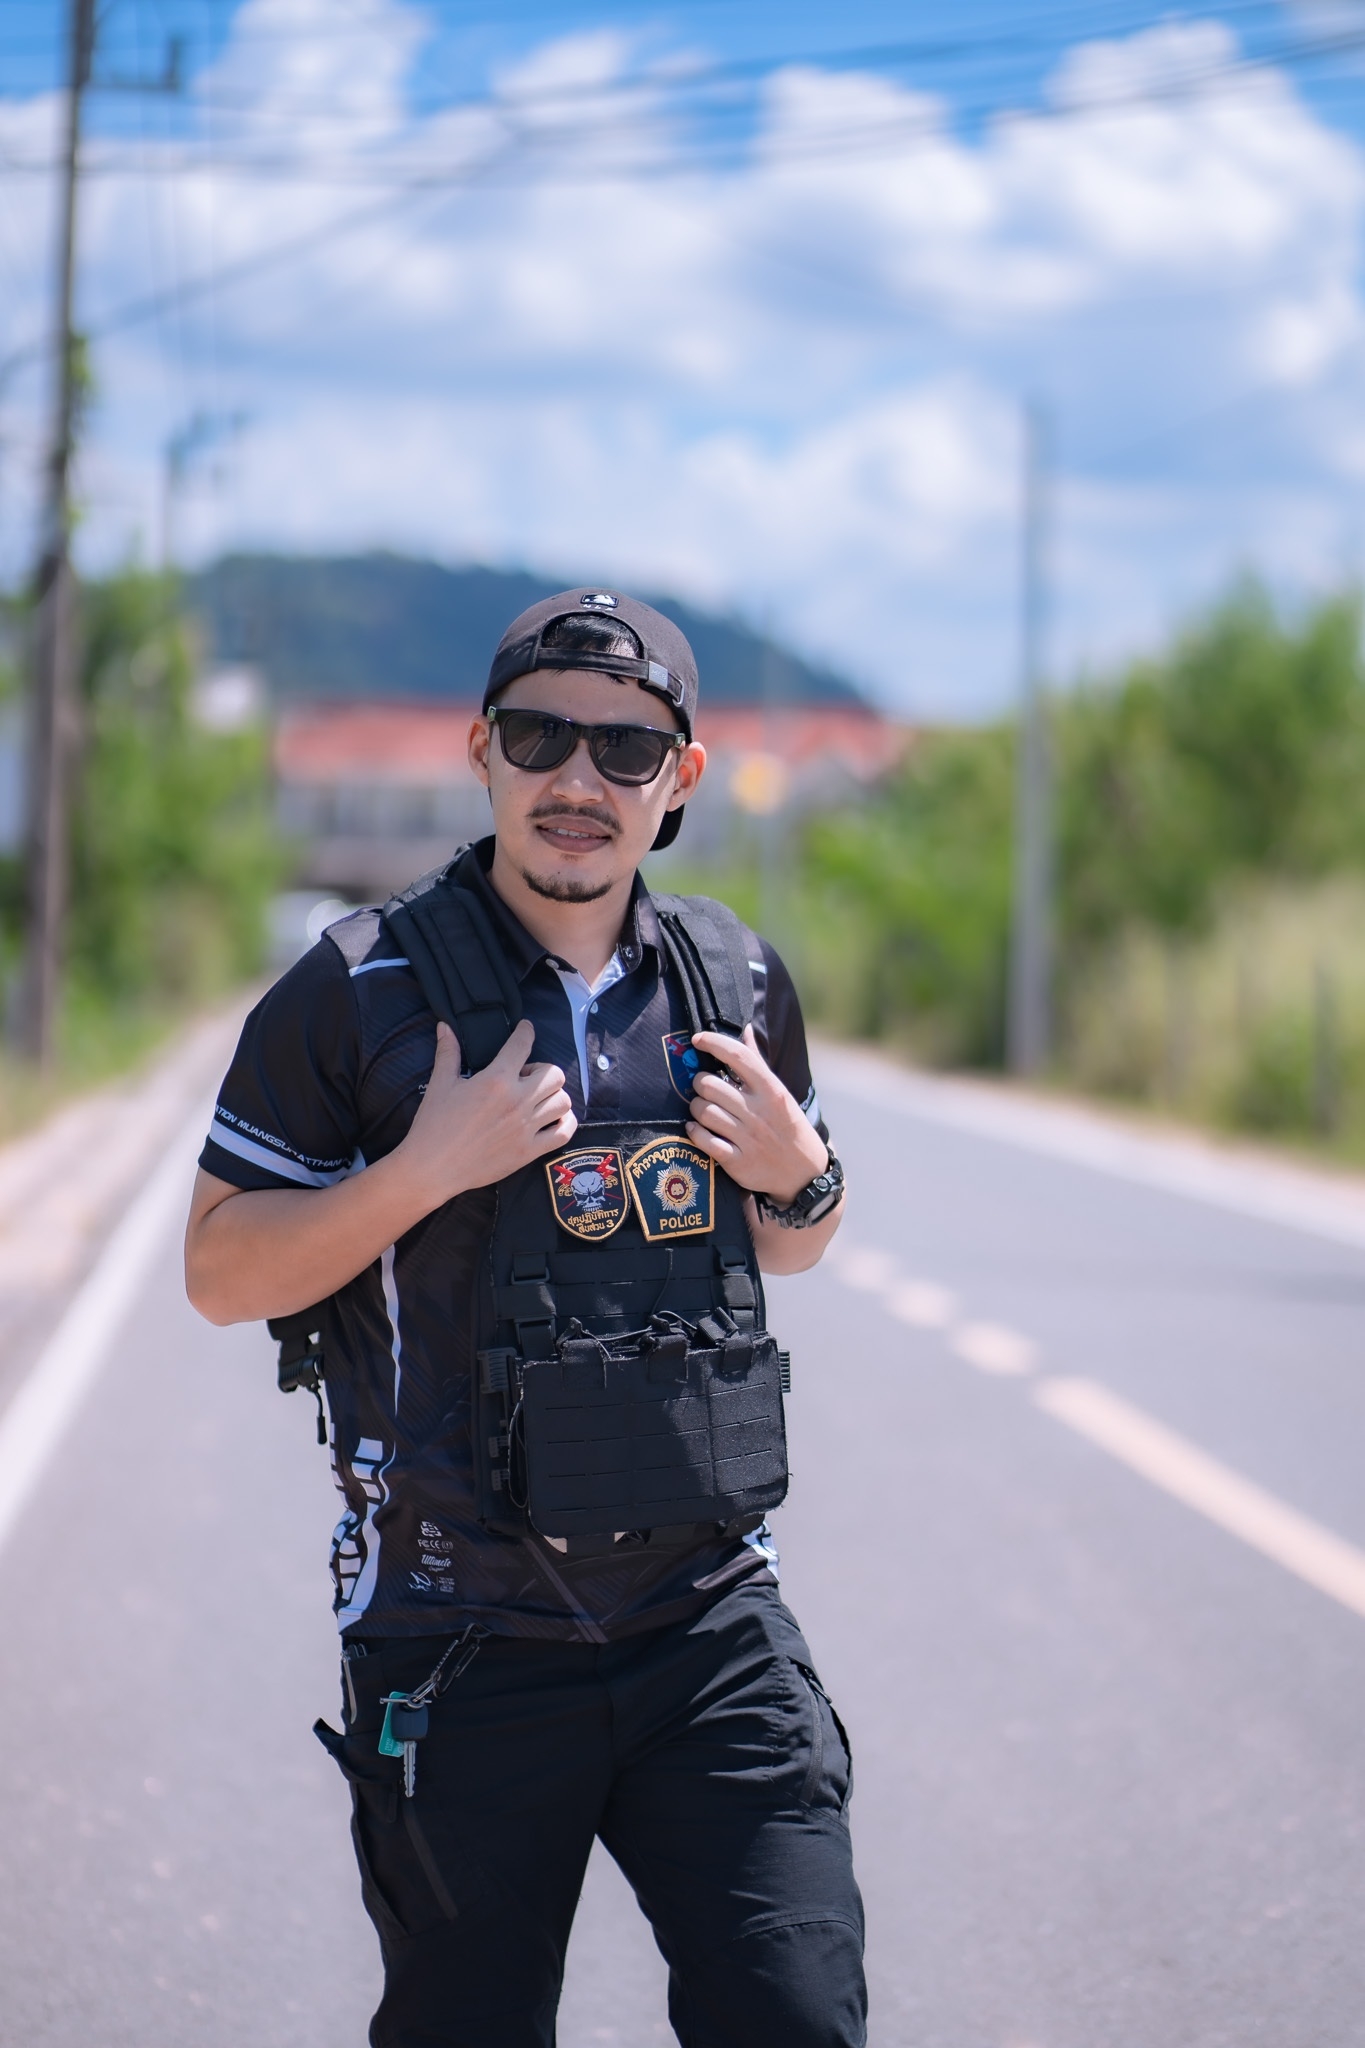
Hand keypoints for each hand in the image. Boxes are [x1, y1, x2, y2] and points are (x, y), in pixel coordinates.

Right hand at [398, 1020, 575, 1207]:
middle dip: (543, 1070)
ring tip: (538, 1099)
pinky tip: (552, 1120)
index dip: (526, 1031)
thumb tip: (445, 1026)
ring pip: (563, 1101)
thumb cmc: (433, 1125)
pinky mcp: (529, 1151)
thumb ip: (448, 1053)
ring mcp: (526, 1128)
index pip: (522, 1045)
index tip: (526, 1029)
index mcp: (496, 1080)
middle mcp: (517, 1101)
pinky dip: (565, 1123)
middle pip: (554, 1074)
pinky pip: (564, 1133)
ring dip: (554, 1095)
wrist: (432, 1167)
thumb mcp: (440, 1084)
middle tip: (525, 1077)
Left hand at [686, 1025, 827, 1204]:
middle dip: (700, 1084)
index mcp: (772, 1090)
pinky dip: (695, 1132)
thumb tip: (745, 1029)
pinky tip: (697, 1128)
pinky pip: (704, 1140)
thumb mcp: (780, 1093)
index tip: (698, 1039)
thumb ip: (758, 1063)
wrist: (804, 1174)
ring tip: (703, 1110)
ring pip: (704, 1112)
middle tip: (704, 1088)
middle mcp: (760, 1112)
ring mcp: (749, 1138)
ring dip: (696, 1109)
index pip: (738, 1056)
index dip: (714, 1042)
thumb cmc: (787, 1126)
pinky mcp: (738, 1161)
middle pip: (710, 1085)